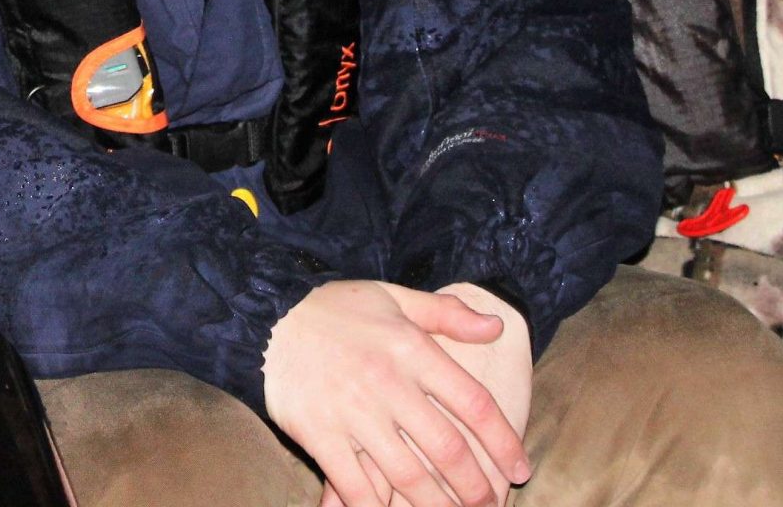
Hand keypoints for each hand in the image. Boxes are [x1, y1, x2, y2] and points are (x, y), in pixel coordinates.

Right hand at [265, 280, 528, 506]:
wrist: (262, 314)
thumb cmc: (332, 307)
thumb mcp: (393, 296)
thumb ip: (447, 314)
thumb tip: (496, 326)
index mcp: (411, 349)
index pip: (472, 403)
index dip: (503, 440)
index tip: (520, 467)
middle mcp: (387, 383)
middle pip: (446, 448)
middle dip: (475, 486)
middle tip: (490, 505)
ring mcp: (352, 412)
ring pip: (406, 474)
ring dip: (435, 505)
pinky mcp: (319, 434)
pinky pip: (354, 483)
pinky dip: (375, 506)